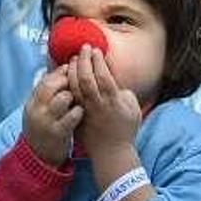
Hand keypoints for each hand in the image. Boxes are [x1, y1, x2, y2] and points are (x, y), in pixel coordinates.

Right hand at [23, 64, 83, 166]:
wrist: (39, 157)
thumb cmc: (44, 128)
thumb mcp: (40, 109)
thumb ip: (48, 90)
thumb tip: (59, 66)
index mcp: (32, 102)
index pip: (46, 80)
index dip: (61, 73)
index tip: (73, 71)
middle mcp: (36, 110)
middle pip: (53, 85)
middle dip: (69, 81)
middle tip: (80, 83)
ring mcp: (46, 121)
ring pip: (64, 98)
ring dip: (75, 95)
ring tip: (80, 99)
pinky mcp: (58, 133)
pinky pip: (72, 116)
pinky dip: (79, 111)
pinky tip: (81, 112)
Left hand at [68, 46, 141, 174]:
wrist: (111, 152)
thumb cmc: (125, 129)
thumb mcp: (133, 108)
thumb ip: (124, 91)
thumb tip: (114, 80)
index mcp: (113, 101)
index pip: (103, 75)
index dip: (98, 61)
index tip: (96, 50)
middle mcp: (98, 104)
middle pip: (86, 78)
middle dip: (83, 60)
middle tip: (83, 48)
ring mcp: (86, 110)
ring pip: (75, 86)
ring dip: (73, 70)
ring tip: (74, 59)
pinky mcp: (78, 115)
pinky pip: (70, 96)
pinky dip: (68, 83)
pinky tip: (68, 75)